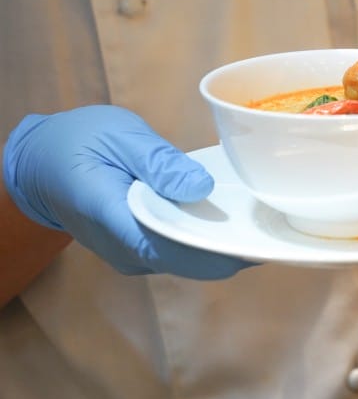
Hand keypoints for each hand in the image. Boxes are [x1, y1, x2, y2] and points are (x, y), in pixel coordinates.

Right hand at [3, 105, 252, 278]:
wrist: (39, 163)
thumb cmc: (76, 142)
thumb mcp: (118, 137)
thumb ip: (159, 163)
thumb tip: (200, 188)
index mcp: (117, 219)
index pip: (175, 249)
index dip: (219, 251)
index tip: (259, 241)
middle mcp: (127, 249)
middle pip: (191, 261)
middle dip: (233, 247)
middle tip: (277, 223)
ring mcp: (134, 254)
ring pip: (189, 259)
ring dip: (224, 243)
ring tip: (265, 216)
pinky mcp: (143, 248)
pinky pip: (182, 250)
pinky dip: (208, 236)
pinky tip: (236, 215)